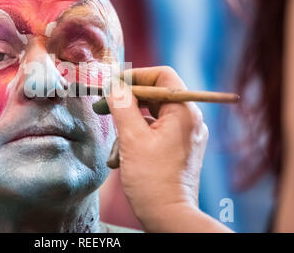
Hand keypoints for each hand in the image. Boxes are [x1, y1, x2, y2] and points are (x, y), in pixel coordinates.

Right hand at [106, 66, 221, 231]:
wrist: (169, 216)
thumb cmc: (152, 179)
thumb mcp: (131, 138)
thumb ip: (122, 106)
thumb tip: (114, 85)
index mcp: (184, 111)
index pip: (162, 76)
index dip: (136, 75)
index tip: (114, 84)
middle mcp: (189, 120)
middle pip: (155, 96)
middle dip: (127, 103)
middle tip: (104, 106)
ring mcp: (185, 135)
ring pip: (151, 116)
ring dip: (129, 126)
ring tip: (115, 146)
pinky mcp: (178, 149)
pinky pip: (155, 132)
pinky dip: (137, 139)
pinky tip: (122, 157)